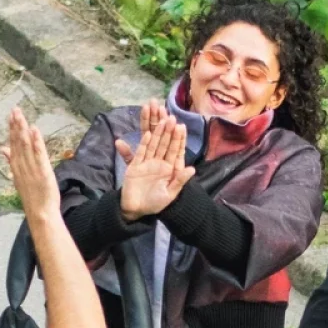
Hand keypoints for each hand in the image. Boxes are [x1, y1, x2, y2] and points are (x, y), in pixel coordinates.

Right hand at [2, 106, 61, 225]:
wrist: (39, 214)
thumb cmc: (32, 196)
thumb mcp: (19, 177)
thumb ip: (11, 161)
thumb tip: (2, 148)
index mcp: (16, 166)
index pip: (13, 144)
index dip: (12, 129)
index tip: (10, 115)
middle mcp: (22, 166)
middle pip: (18, 142)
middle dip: (16, 125)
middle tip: (15, 109)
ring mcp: (31, 169)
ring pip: (26, 145)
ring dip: (23, 129)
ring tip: (21, 115)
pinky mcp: (42, 172)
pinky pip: (39, 155)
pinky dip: (37, 142)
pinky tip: (35, 130)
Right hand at [116, 103, 193, 219]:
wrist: (136, 210)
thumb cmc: (155, 203)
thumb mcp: (170, 194)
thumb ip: (180, 181)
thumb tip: (192, 169)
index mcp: (169, 169)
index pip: (175, 151)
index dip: (178, 139)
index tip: (181, 126)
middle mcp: (158, 163)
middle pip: (164, 144)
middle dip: (168, 131)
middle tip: (171, 117)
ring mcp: (146, 163)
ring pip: (153, 145)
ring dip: (157, 133)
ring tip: (161, 120)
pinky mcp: (135, 166)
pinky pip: (140, 153)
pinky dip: (144, 144)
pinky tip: (149, 135)